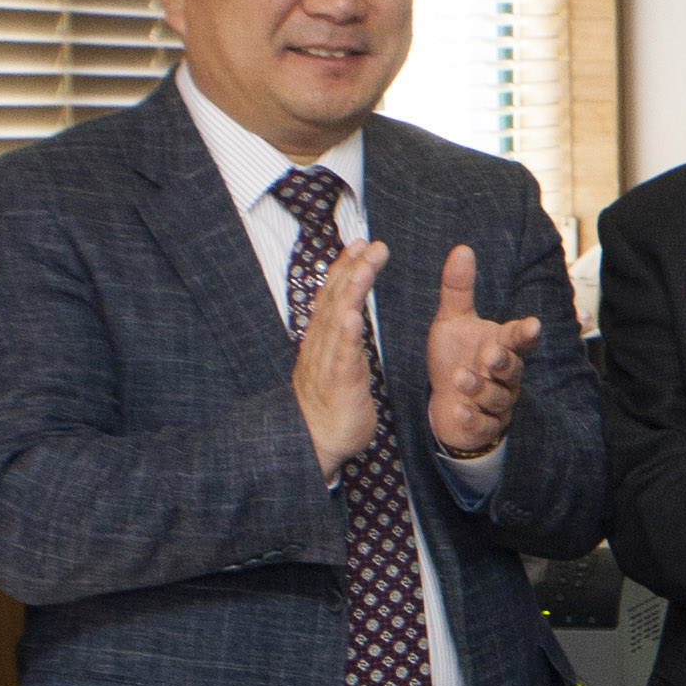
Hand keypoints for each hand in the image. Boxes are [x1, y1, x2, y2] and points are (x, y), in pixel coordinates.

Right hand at [292, 238, 387, 470]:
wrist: (314, 443)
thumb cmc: (331, 405)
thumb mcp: (339, 363)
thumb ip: (344, 337)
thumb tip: (350, 313)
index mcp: (325, 339)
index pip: (334, 295)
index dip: (345, 267)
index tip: (360, 243)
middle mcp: (322, 344)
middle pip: (336, 299)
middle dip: (352, 269)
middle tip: (370, 243)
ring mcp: (327, 362)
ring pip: (337, 320)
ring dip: (350, 292)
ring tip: (363, 267)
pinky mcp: (337, 384)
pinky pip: (341, 356)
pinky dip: (346, 335)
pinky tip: (352, 316)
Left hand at [424, 245, 540, 455]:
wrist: (446, 402)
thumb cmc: (455, 357)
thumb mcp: (452, 322)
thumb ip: (458, 289)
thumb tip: (462, 249)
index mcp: (503, 346)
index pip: (520, 338)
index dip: (526, 333)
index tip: (531, 325)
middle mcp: (506, 375)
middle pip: (513, 369)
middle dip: (503, 362)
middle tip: (491, 355)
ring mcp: (497, 402)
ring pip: (498, 397)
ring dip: (480, 388)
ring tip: (460, 378)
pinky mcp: (484, 425)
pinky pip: (484, 424)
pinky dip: (471, 417)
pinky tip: (458, 409)